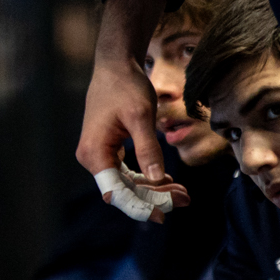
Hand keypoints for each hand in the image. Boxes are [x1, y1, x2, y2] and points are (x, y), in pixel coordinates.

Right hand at [76, 2, 184, 215]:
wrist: (116, 64)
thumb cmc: (125, 86)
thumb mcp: (140, 116)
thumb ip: (148, 149)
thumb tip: (157, 179)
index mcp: (94, 152)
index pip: (117, 192)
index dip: (140, 206)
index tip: (164, 215)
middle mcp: (93, 157)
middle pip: (124, 190)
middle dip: (155, 197)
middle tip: (185, 199)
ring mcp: (100, 154)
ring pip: (128, 184)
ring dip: (154, 190)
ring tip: (183, 193)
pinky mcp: (109, 149)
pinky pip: (128, 173)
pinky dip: (148, 177)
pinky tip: (167, 180)